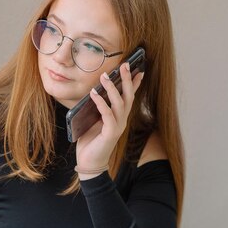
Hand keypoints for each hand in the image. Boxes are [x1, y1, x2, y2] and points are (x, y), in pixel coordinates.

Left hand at [76, 63, 143, 178]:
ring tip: (105, 76)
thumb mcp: (94, 120)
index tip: (138, 69)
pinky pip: (107, 114)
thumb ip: (97, 109)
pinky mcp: (110, 133)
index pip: (129, 97)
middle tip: (125, 65)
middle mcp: (122, 121)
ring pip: (119, 103)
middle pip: (128, 97)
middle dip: (127, 80)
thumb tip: (93, 91)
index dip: (134, 83)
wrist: (89, 162)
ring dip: (112, 88)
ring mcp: (117, 127)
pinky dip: (101, 102)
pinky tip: (93, 93)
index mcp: (119, 117)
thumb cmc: (91, 141)